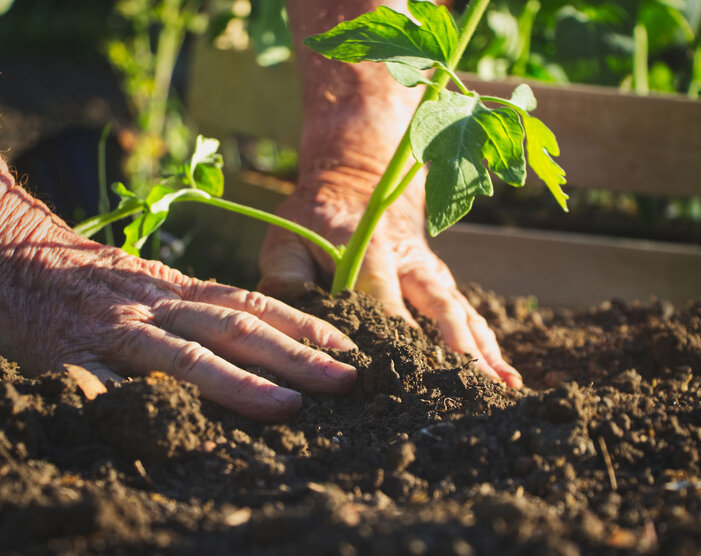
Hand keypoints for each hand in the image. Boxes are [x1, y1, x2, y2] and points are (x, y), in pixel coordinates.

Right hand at [0, 177, 356, 420]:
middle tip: (345, 380)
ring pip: (185, 357)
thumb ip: (196, 308)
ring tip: (287, 406)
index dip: (303, 326)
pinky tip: (169, 431)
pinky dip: (135, 406)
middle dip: (295, 356)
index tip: (347, 348)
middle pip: (236, 329)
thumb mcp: (153, 283)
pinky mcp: (71, 355)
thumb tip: (258, 339)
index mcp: (178, 289)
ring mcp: (118, 330)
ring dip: (238, 383)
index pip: (253, 304)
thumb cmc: (94, 277)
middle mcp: (159, 306)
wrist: (16, 254)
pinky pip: (102, 385)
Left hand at [259, 168, 522, 388]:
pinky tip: (503, 376)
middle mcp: (410, 262)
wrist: (360, 184)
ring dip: (483, 350)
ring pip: (462, 312)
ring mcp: (431, 273)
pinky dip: (487, 345)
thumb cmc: (317, 220)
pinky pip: (469, 314)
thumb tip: (291, 322)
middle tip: (471, 386)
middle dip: (457, 347)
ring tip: (503, 386)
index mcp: (369, 250)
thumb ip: (285, 276)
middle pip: (439, 306)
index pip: (382, 296)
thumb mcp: (288, 237)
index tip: (403, 371)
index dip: (394, 331)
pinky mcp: (441, 282)